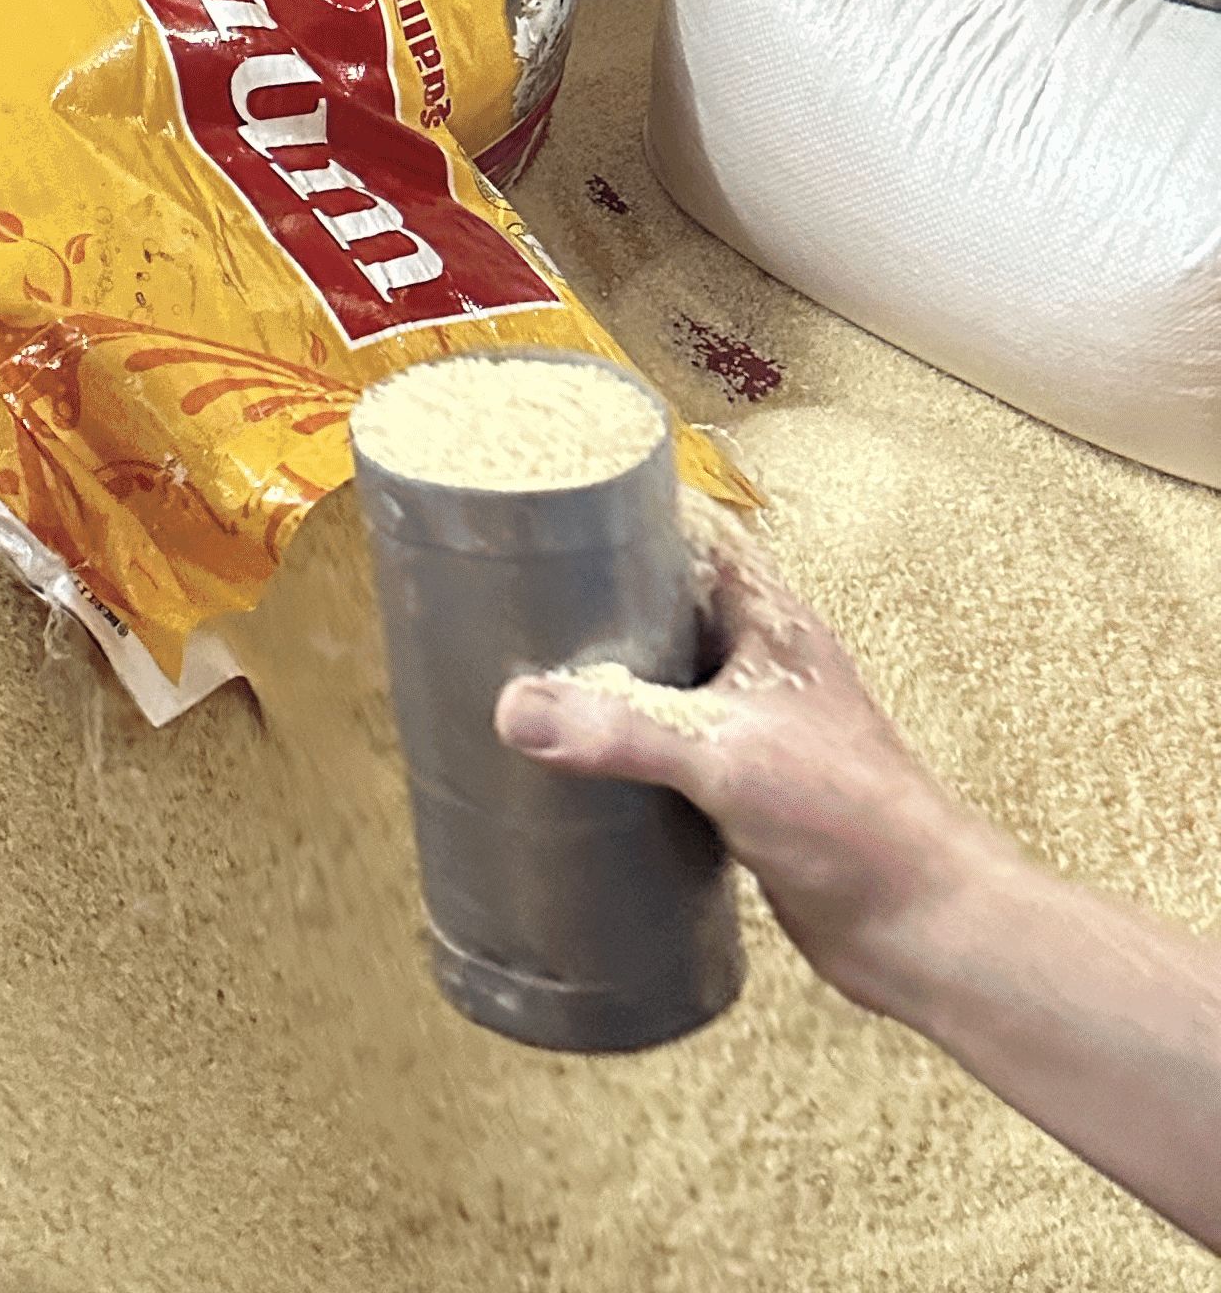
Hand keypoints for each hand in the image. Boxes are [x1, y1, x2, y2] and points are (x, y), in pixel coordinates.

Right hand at [494, 525, 992, 1019]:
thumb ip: (621, 731)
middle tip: (509, 597)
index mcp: (768, 621)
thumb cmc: (854, 820)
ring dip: (608, 682)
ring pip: (665, 682)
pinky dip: (625, 749)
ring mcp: (754, 727)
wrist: (922, 927)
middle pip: (665, 609)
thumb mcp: (724, 758)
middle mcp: (760, 663)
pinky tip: (576, 764)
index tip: (549, 506)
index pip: (690, 536)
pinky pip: (668, 748)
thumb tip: (516, 708)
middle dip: (596, 603)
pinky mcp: (743, 790)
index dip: (624, 515)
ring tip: (524, 676)